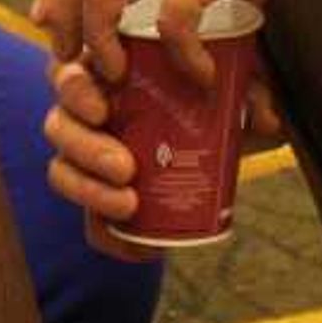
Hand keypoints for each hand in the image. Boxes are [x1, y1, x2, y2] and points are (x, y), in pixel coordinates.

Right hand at [43, 47, 285, 258]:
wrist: (219, 145)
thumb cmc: (215, 102)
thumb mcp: (236, 92)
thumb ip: (252, 94)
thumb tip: (263, 118)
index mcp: (104, 76)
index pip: (68, 74)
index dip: (75, 90)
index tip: (104, 107)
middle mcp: (84, 116)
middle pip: (58, 125)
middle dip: (86, 148)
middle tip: (126, 167)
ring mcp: (86, 160)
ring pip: (61, 172)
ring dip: (90, 191)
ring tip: (129, 204)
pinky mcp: (102, 202)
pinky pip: (91, 225)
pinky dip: (111, 238)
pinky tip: (141, 248)